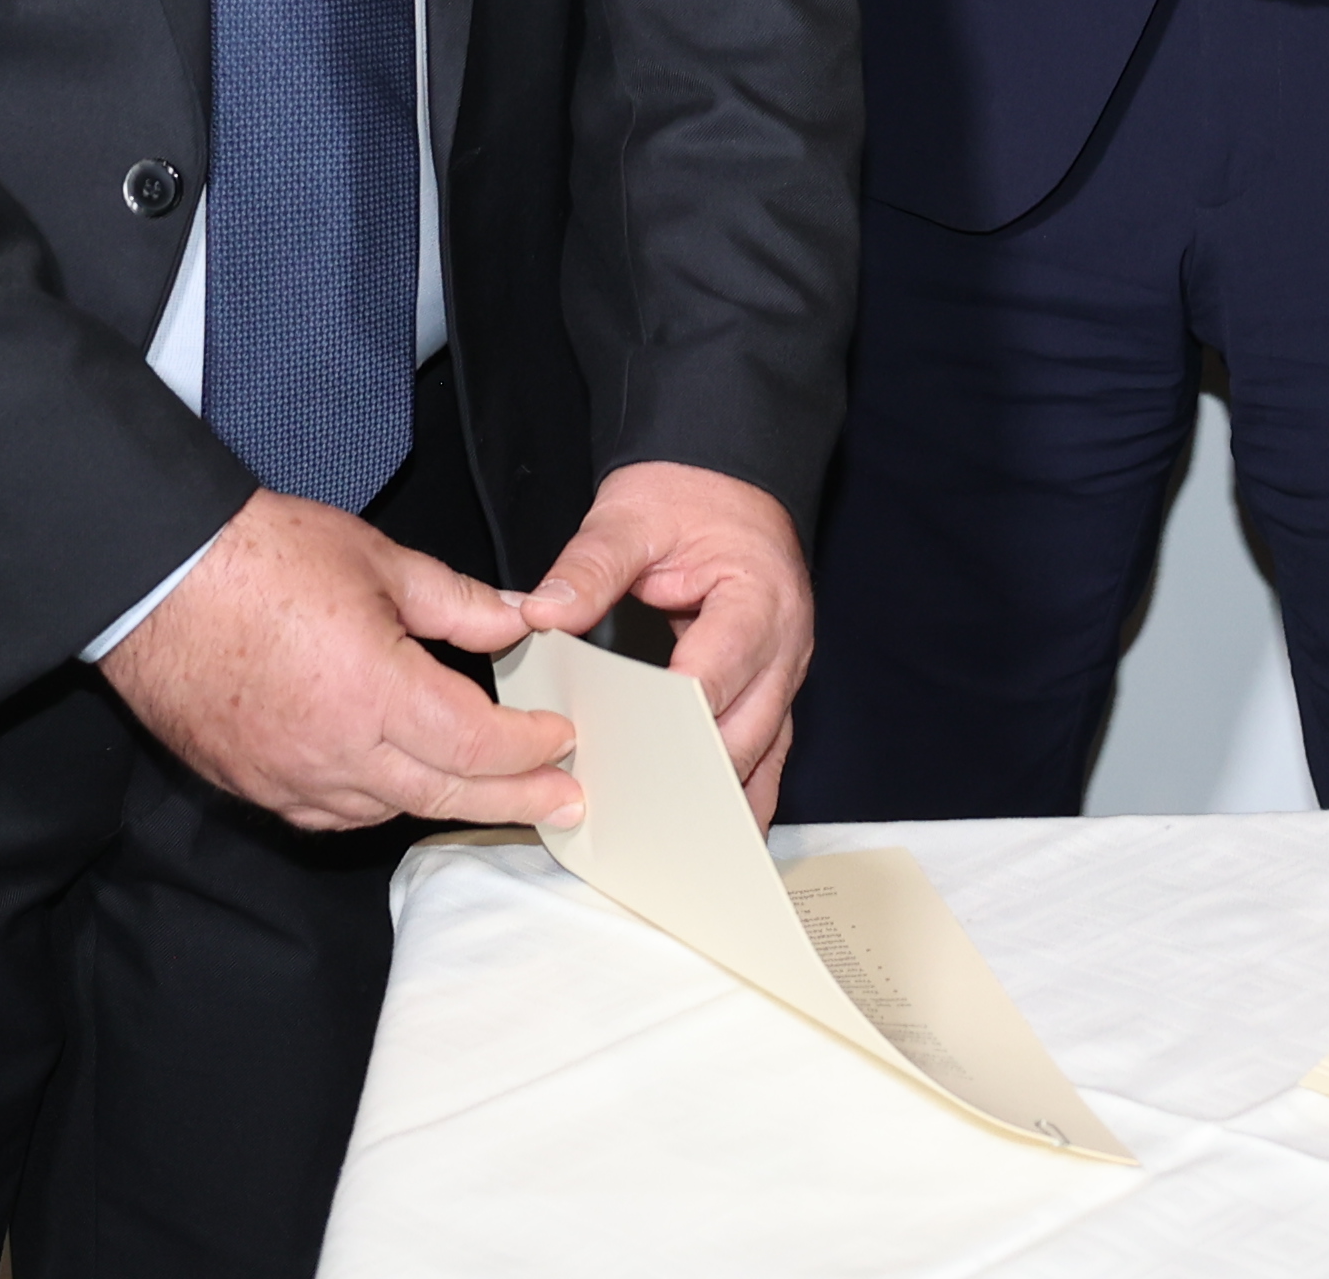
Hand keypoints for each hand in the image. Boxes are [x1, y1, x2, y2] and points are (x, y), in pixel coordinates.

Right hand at [97, 490, 579, 834]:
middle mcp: (336, 751)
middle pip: (445, 794)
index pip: (477, 744)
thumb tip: (519, 620)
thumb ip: (460, 603)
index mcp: (377, 693)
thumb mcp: (381, 562)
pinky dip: (375, 803)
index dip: (529, 748)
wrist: (156, 578)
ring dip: (443, 801)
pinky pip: (331, 812)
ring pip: (388, 811)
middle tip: (564, 803)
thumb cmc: (259, 558)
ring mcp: (290, 777)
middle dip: (514, 801)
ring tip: (488, 789)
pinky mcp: (253, 783)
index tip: (562, 741)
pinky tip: (396, 783)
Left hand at [514, 463, 819, 821]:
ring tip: (671, 851)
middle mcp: (784, 646)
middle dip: (689, 779)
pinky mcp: (773, 688)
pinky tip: (712, 831)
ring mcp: (785, 672)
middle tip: (629, 818)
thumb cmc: (686, 497)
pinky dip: (739, 790)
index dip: (669, 723)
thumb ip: (589, 566)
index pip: (712, 678)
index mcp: (757, 599)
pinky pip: (766, 752)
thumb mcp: (630, 516)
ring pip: (763, 756)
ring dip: (722, 801)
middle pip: (741, 733)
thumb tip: (543, 614)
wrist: (730, 478)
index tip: (621, 759)